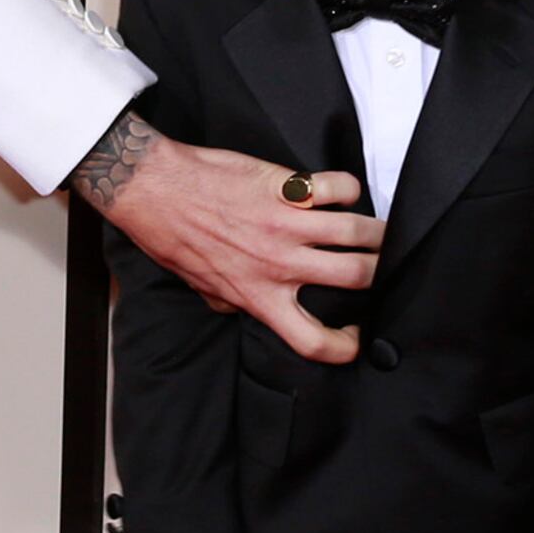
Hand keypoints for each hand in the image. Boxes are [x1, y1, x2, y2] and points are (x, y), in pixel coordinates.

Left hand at [75, 115, 381, 363]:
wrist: (154, 189)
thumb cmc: (172, 237)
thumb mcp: (202, 286)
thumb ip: (234, 302)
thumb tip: (246, 309)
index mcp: (257, 296)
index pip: (313, 340)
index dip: (345, 346)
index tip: (354, 335)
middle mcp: (278, 263)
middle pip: (358, 278)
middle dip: (379, 272)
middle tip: (378, 265)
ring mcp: (285, 223)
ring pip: (358, 233)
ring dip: (377, 233)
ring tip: (378, 232)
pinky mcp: (285, 186)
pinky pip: (339, 186)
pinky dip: (348, 188)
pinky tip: (340, 192)